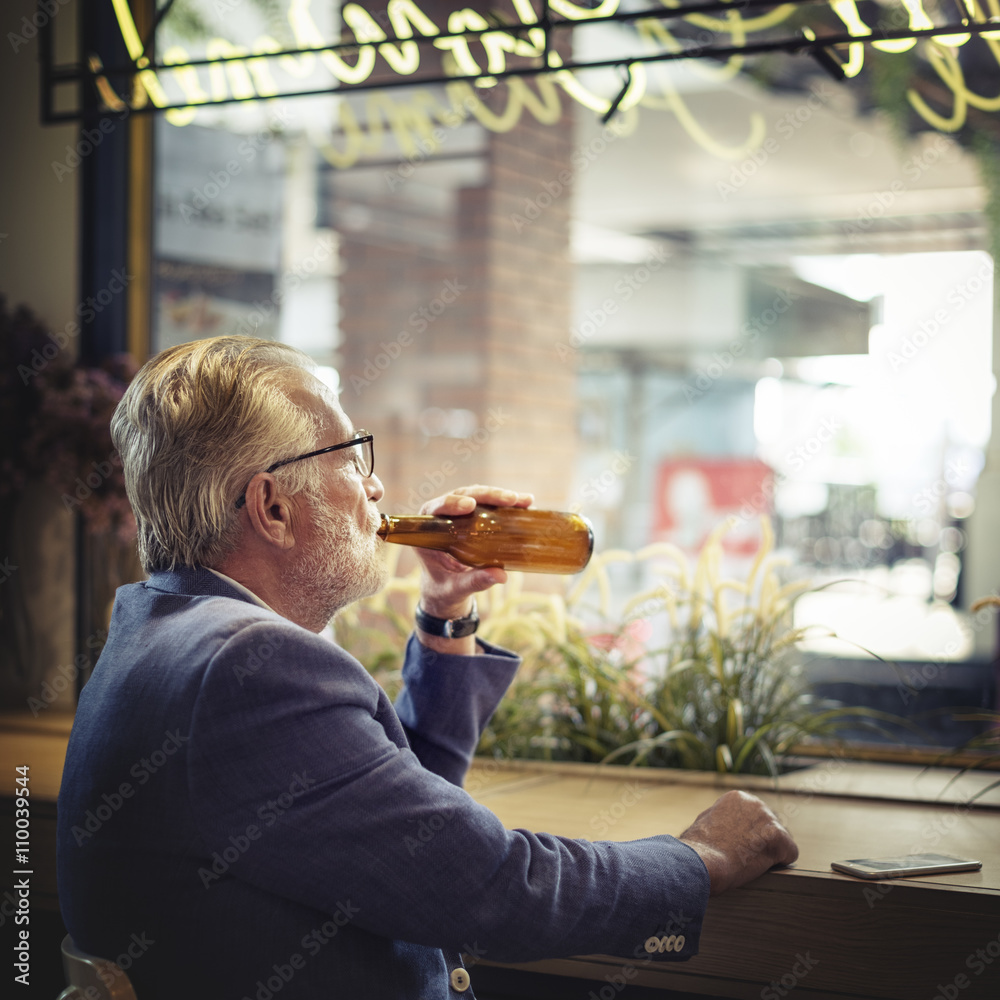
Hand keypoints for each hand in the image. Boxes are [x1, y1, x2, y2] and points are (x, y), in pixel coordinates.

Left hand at [415, 485, 533, 620]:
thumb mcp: (456, 588)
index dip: (451, 503)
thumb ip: (474, 582)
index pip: (434, 510)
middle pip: (461, 496)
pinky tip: (525, 503)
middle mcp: (440, 518)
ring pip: (476, 496)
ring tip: (523, 500)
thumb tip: (501, 575)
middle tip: (510, 499)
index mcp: (426, 533)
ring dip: (500, 496)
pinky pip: (488, 505)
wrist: (446, 590)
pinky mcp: (472, 518)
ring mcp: (458, 515)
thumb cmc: (444, 589)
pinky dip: (505, 504)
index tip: (470, 505)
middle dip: (487, 495)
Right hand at [678, 790, 797, 894]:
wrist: (703, 860)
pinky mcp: (777, 836)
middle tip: (749, 856)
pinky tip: (765, 866)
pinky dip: (781, 863)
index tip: (740, 845)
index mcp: (737, 798)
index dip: (750, 834)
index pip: (756, 816)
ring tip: (753, 862)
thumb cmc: (699, 848)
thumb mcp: (705, 822)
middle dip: (763, 841)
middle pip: (771, 825)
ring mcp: (767, 818)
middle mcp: (755, 802)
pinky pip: (790, 853)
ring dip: (772, 851)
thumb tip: (723, 822)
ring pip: (782, 839)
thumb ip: (721, 818)